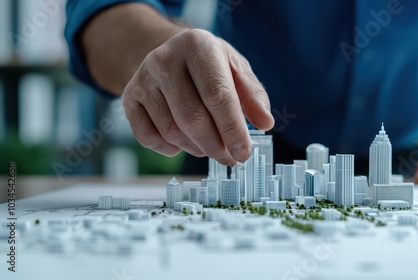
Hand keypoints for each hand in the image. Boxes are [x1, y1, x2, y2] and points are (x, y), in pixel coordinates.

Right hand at [122, 29, 273, 165]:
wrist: (169, 56)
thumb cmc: (208, 66)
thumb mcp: (236, 69)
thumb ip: (253, 95)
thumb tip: (265, 123)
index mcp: (197, 46)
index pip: (217, 95)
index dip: (232, 129)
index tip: (243, 152)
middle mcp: (165, 59)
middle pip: (192, 118)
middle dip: (216, 146)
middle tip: (230, 158)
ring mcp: (142, 80)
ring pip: (172, 131)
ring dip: (196, 149)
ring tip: (211, 147)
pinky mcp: (129, 99)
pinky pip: (149, 138)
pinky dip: (170, 149)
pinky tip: (184, 142)